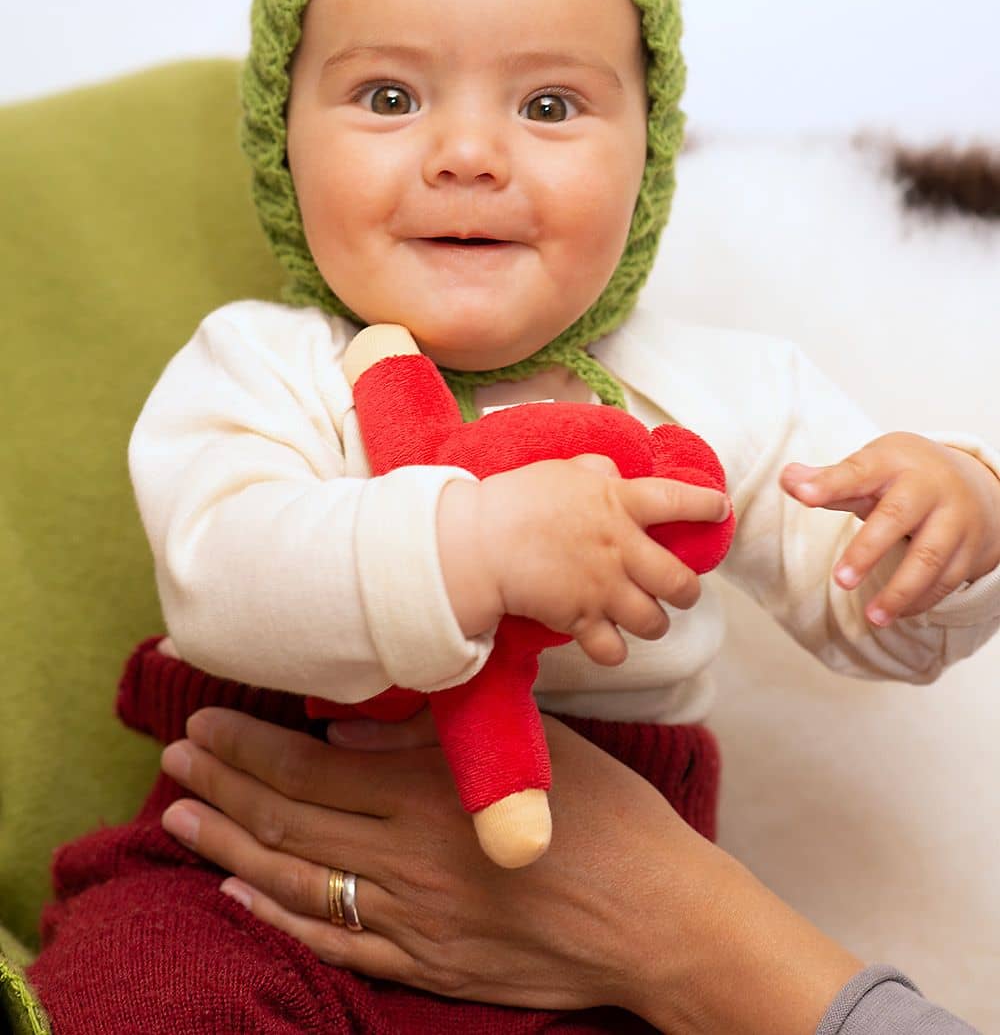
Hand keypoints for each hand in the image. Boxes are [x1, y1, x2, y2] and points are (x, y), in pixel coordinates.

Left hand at [160, 707, 859, 1033]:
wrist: (661, 922)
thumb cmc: (612, 819)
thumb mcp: (532, 751)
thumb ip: (433, 740)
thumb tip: (345, 728)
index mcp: (430, 796)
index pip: (309, 768)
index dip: (247, 746)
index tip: (204, 721)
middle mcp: (406, 861)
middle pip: (288, 821)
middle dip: (222, 786)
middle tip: (176, 759)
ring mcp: (411, 922)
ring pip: (296, 882)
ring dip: (230, 850)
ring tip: (183, 820)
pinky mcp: (426, 966)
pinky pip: (334, 943)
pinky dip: (279, 919)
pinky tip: (241, 898)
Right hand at [438, 453, 726, 664]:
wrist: (480, 542)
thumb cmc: (517, 499)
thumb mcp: (562, 471)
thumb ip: (597, 471)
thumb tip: (615, 472)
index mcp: (620, 504)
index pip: (680, 502)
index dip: (707, 506)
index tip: (720, 509)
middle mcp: (622, 549)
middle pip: (681, 584)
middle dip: (687, 592)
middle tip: (679, 590)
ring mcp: (604, 589)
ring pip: (655, 622)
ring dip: (653, 622)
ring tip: (643, 616)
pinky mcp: (581, 619)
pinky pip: (613, 650)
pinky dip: (613, 650)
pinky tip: (607, 640)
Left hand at [782, 433, 999, 625]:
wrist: (976, 485)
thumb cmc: (907, 477)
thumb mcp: (872, 467)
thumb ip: (829, 479)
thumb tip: (788, 478)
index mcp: (894, 461)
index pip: (858, 470)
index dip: (829, 483)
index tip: (801, 493)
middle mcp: (928, 487)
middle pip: (897, 516)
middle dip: (867, 550)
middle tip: (840, 580)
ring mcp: (954, 518)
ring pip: (928, 557)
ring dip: (900, 591)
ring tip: (872, 617)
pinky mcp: (970, 549)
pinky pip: (947, 579)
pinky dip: (922, 600)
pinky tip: (898, 614)